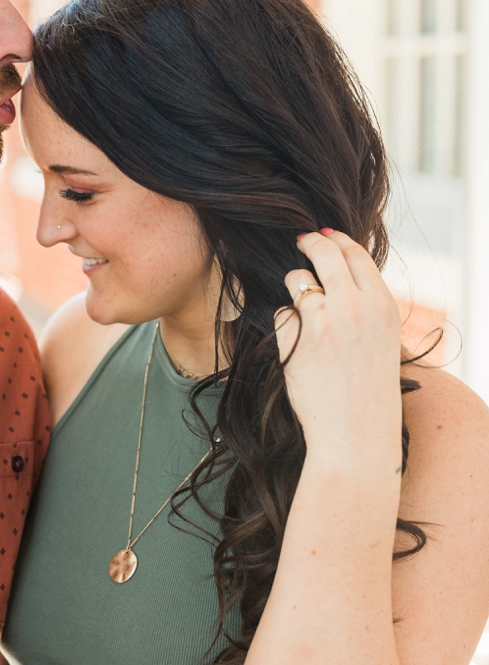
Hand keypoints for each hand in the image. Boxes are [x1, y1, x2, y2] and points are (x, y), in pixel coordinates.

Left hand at [274, 230, 402, 470]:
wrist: (357, 429)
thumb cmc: (369, 387)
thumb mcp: (382, 338)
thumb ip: (365, 305)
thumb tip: (338, 273)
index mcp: (383, 305)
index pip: (356, 255)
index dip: (337, 240)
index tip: (324, 235)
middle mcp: (354, 306)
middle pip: (323, 253)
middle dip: (309, 243)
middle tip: (300, 241)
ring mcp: (322, 320)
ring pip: (297, 281)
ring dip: (296, 293)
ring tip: (309, 322)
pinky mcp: (295, 337)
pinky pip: (281, 314)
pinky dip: (285, 327)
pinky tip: (299, 349)